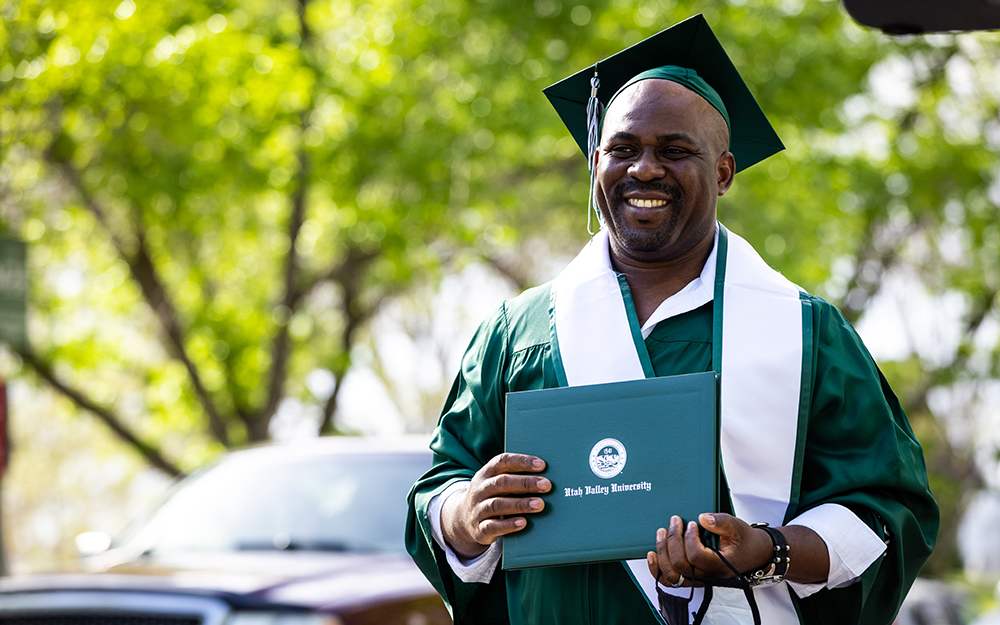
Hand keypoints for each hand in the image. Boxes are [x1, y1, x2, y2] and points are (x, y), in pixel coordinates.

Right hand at [441, 453, 550, 558]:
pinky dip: (508, 525)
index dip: (521, 462)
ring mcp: (477, 509)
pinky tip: (523, 522)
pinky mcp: (479, 528)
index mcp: (486, 473)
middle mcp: (480, 489)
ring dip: (520, 504)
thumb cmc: (492, 496)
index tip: (541, 465)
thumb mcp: (497, 482)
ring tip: (540, 504)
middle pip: (502, 483)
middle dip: (525, 483)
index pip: (502, 462)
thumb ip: (515, 477)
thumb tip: (546, 475)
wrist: (464, 518)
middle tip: (546, 485)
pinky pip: (492, 526)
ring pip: (497, 504)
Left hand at [645, 513, 771, 586]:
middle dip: (673, 540)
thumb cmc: (743, 540)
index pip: (696, 556)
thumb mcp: (737, 526)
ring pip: (673, 575)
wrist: (751, 553)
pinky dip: (657, 569)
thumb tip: (702, 518)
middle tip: (674, 521)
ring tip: (661, 533)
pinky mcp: (691, 578)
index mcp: (720, 565)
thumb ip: (721, 522)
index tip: (692, 524)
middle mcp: (708, 576)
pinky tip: (652, 555)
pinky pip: (670, 581)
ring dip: (662, 553)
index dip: (689, 539)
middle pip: (681, 565)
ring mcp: (698, 579)